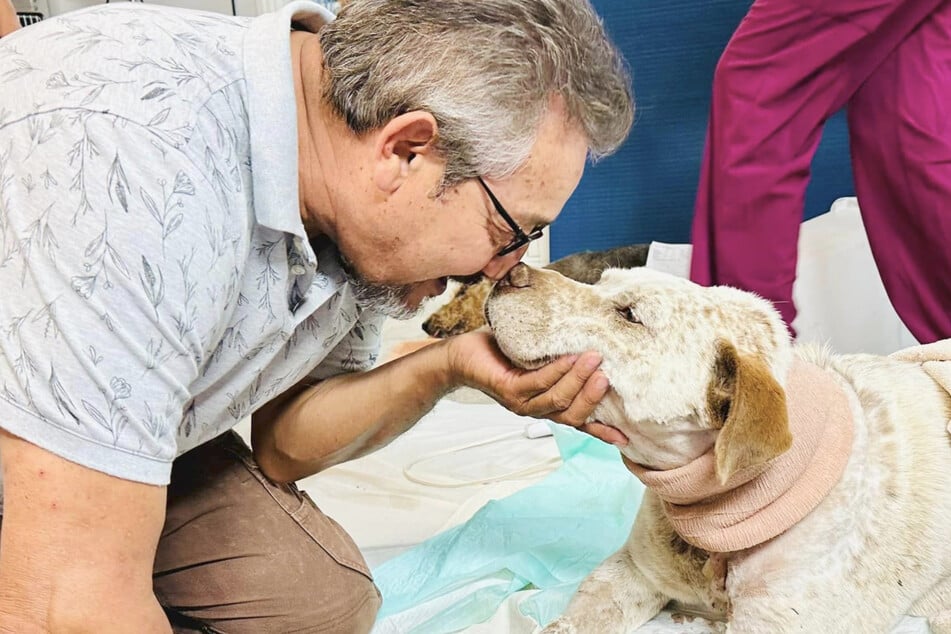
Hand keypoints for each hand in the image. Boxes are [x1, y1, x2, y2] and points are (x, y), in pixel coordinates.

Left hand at [447, 330, 627, 445]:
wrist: (462, 355)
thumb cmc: (502, 353)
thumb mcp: (540, 356)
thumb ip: (563, 355)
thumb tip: (596, 337)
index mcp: (547, 405)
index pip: (579, 422)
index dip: (602, 432)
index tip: (626, 437)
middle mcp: (536, 409)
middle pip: (572, 415)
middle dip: (593, 397)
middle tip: (610, 375)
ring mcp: (522, 402)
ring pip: (557, 399)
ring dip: (578, 380)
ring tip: (595, 358)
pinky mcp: (508, 390)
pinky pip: (537, 383)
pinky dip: (556, 371)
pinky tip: (569, 357)